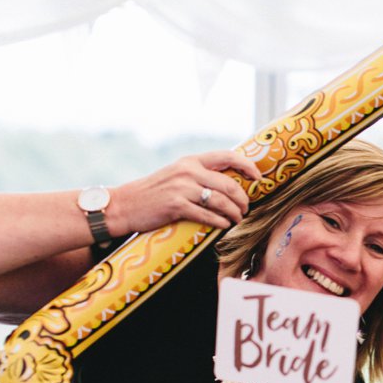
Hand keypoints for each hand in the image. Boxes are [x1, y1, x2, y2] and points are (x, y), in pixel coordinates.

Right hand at [109, 151, 262, 235]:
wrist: (124, 205)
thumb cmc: (154, 192)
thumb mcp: (176, 174)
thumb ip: (199, 174)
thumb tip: (229, 181)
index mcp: (190, 161)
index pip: (227, 156)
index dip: (247, 166)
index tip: (257, 178)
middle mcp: (188, 171)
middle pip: (229, 184)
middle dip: (243, 198)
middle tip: (246, 208)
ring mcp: (182, 188)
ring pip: (221, 201)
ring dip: (235, 212)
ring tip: (237, 219)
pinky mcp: (176, 206)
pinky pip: (208, 215)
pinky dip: (220, 222)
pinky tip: (224, 225)